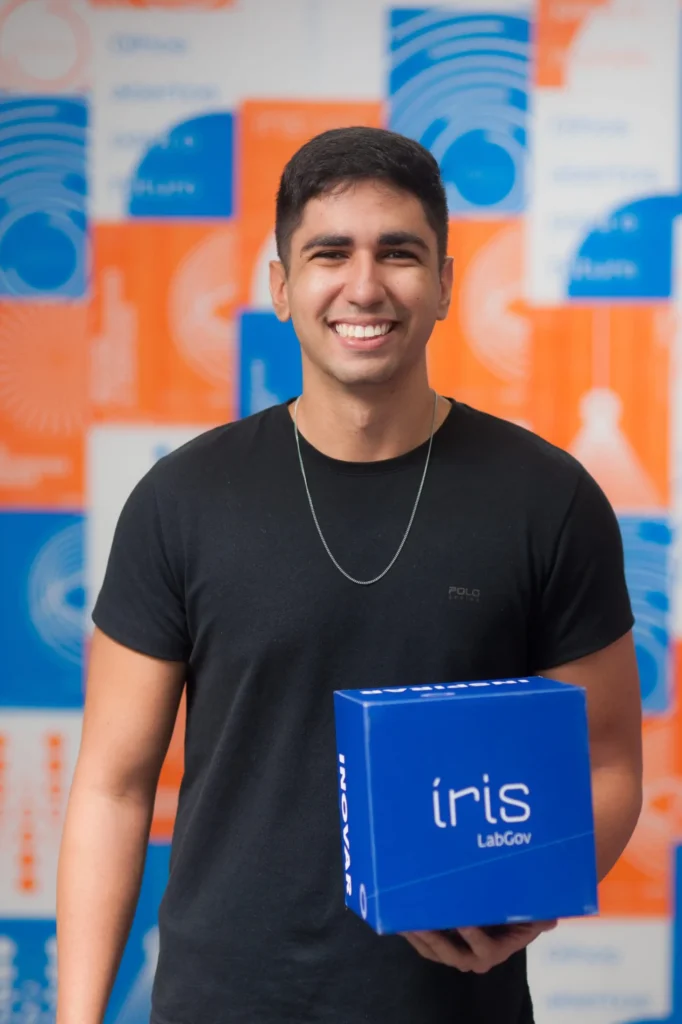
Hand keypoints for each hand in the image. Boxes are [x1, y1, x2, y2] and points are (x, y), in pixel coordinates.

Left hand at [401, 920, 557, 972]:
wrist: (505, 923)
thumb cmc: (517, 916)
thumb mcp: (532, 916)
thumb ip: (540, 917)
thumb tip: (550, 917)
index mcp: (496, 951)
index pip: (484, 948)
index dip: (472, 936)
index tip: (463, 920)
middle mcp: (474, 958)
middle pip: (452, 953)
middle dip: (435, 938)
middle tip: (422, 921)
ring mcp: (456, 954)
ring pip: (434, 950)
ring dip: (419, 937)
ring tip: (405, 920)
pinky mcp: (441, 947)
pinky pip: (425, 946)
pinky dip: (412, 935)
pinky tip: (400, 919)